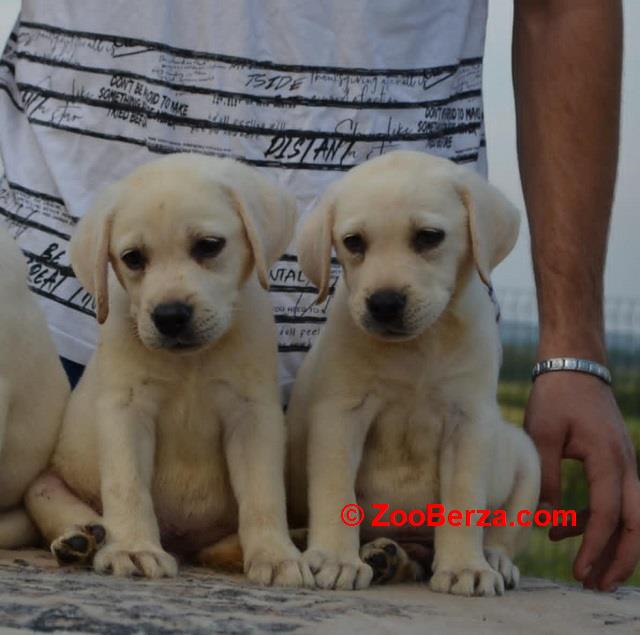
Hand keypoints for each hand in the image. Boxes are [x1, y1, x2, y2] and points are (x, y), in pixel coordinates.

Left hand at [524, 372, 639, 590]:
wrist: (575, 368)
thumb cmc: (556, 397)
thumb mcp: (542, 434)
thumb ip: (547, 477)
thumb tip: (545, 517)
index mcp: (607, 458)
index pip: (606, 514)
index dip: (594, 547)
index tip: (577, 572)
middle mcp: (625, 465)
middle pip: (635, 524)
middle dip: (620, 559)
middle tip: (597, 586)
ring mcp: (624, 464)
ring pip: (629, 516)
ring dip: (610, 544)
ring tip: (585, 571)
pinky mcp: (614, 463)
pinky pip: (614, 501)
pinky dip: (595, 520)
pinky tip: (563, 529)